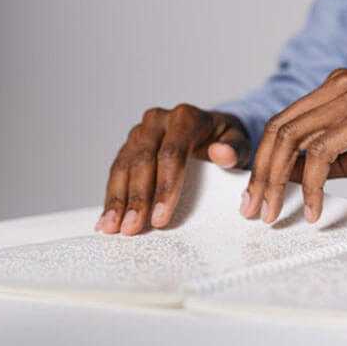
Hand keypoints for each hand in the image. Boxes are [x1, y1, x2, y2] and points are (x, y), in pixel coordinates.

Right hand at [96, 104, 249, 234]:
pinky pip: (116, 171)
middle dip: (138, 198)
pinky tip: (107, 218)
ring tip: (113, 227)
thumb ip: (234, 149)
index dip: (165, 188)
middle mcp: (158, 120)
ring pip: (123, 165)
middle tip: (133, 227)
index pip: (171, 153)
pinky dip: (112, 196)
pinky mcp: (129, 145)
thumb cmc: (226, 141)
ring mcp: (140, 132)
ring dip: (117, 199)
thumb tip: (222, 154)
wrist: (212, 131)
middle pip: (143, 161)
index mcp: (185, 117)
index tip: (161, 217)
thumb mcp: (239, 143)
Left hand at [239, 68, 346, 222]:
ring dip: (276, 183)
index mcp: (333, 89)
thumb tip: (277, 177)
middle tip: (253, 210)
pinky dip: (310, 186)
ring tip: (273, 214)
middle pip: (279, 131)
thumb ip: (315, 161)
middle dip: (261, 175)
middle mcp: (338, 85)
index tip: (253, 195)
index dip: (262, 162)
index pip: (282, 124)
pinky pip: (320, 154)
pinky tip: (314, 210)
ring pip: (293, 141)